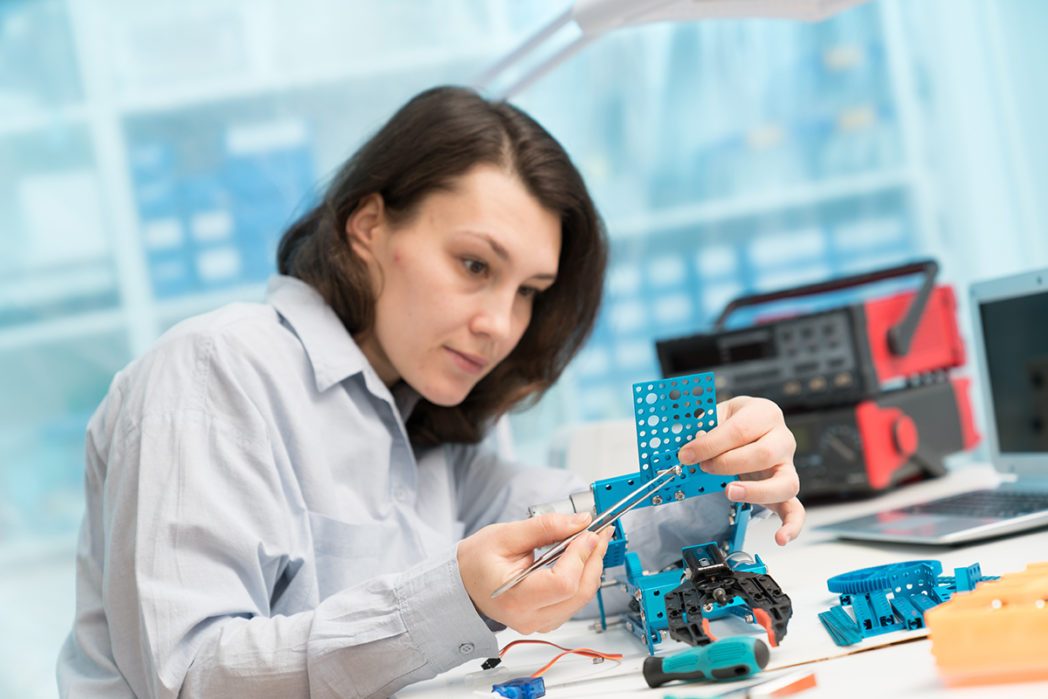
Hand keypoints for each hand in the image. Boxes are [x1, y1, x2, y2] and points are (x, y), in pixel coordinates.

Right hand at [457, 512, 612, 633]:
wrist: (463, 583)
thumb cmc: (476, 561)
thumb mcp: (505, 535)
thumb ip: (545, 528)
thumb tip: (579, 522)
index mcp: (515, 599)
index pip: (562, 583)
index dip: (580, 556)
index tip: (587, 533)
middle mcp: (529, 617)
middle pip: (579, 592)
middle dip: (593, 558)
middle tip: (599, 531)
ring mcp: (540, 622)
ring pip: (582, 598)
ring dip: (592, 567)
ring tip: (592, 541)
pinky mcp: (548, 618)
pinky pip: (575, 601)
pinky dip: (584, 577)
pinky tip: (582, 558)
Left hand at [677, 396, 804, 545]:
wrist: (753, 426)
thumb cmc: (735, 421)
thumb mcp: (719, 413)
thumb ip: (706, 427)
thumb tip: (692, 446)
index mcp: (765, 414)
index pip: (740, 430)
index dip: (710, 443)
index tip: (687, 454)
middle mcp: (782, 439)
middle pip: (764, 454)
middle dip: (728, 464)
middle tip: (705, 468)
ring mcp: (788, 466)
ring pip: (785, 483)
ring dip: (755, 492)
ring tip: (730, 492)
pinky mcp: (786, 488)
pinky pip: (796, 510)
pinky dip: (791, 526)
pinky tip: (780, 538)